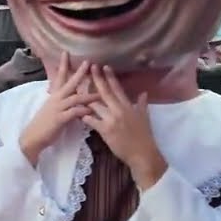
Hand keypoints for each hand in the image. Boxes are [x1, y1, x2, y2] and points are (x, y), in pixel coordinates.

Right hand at [17, 54, 94, 165]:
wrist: (33, 137)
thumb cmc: (44, 123)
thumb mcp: (52, 108)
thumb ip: (61, 100)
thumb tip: (70, 94)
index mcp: (54, 95)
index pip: (59, 76)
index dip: (63, 64)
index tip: (66, 52)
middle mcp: (56, 99)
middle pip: (69, 83)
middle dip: (79, 73)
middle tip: (88, 62)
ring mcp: (58, 108)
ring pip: (75, 98)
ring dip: (88, 95)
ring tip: (100, 92)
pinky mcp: (60, 119)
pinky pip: (74, 113)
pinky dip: (83, 111)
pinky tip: (91, 110)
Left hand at [83, 66, 165, 188]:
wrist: (142, 154)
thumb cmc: (143, 136)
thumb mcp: (144, 118)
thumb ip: (141, 104)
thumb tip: (143, 93)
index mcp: (128, 106)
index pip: (118, 88)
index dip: (110, 77)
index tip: (104, 66)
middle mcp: (119, 110)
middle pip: (105, 92)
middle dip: (96, 79)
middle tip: (89, 68)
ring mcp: (112, 120)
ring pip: (95, 105)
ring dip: (85, 98)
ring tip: (76, 91)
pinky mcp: (105, 130)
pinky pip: (92, 120)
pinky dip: (85, 116)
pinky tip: (78, 113)